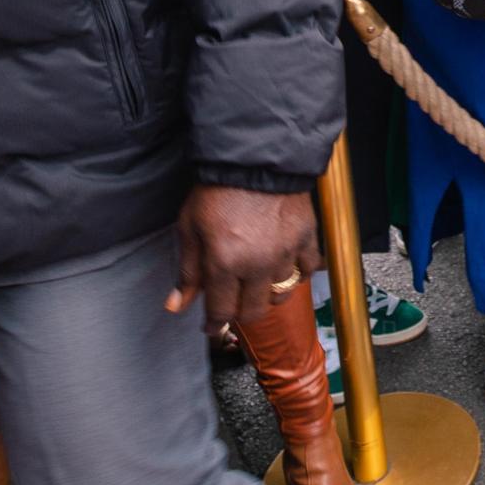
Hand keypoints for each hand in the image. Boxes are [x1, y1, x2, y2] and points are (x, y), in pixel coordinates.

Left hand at [166, 185, 320, 328]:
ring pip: (281, 294)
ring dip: (267, 294)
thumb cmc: (217, 190)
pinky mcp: (306, 238)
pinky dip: (298, 273)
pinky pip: (308, 270)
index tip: (211, 327)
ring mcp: (285, 253)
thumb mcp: (190, 227)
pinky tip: (285, 266)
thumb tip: (177, 306)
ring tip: (257, 283)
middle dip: (239, 314)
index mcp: (224, 263)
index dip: (214, 325)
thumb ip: (187, 270)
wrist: (256, 156)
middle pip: (253, 311)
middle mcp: (257, 265)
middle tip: (232, 304)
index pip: (221, 311)